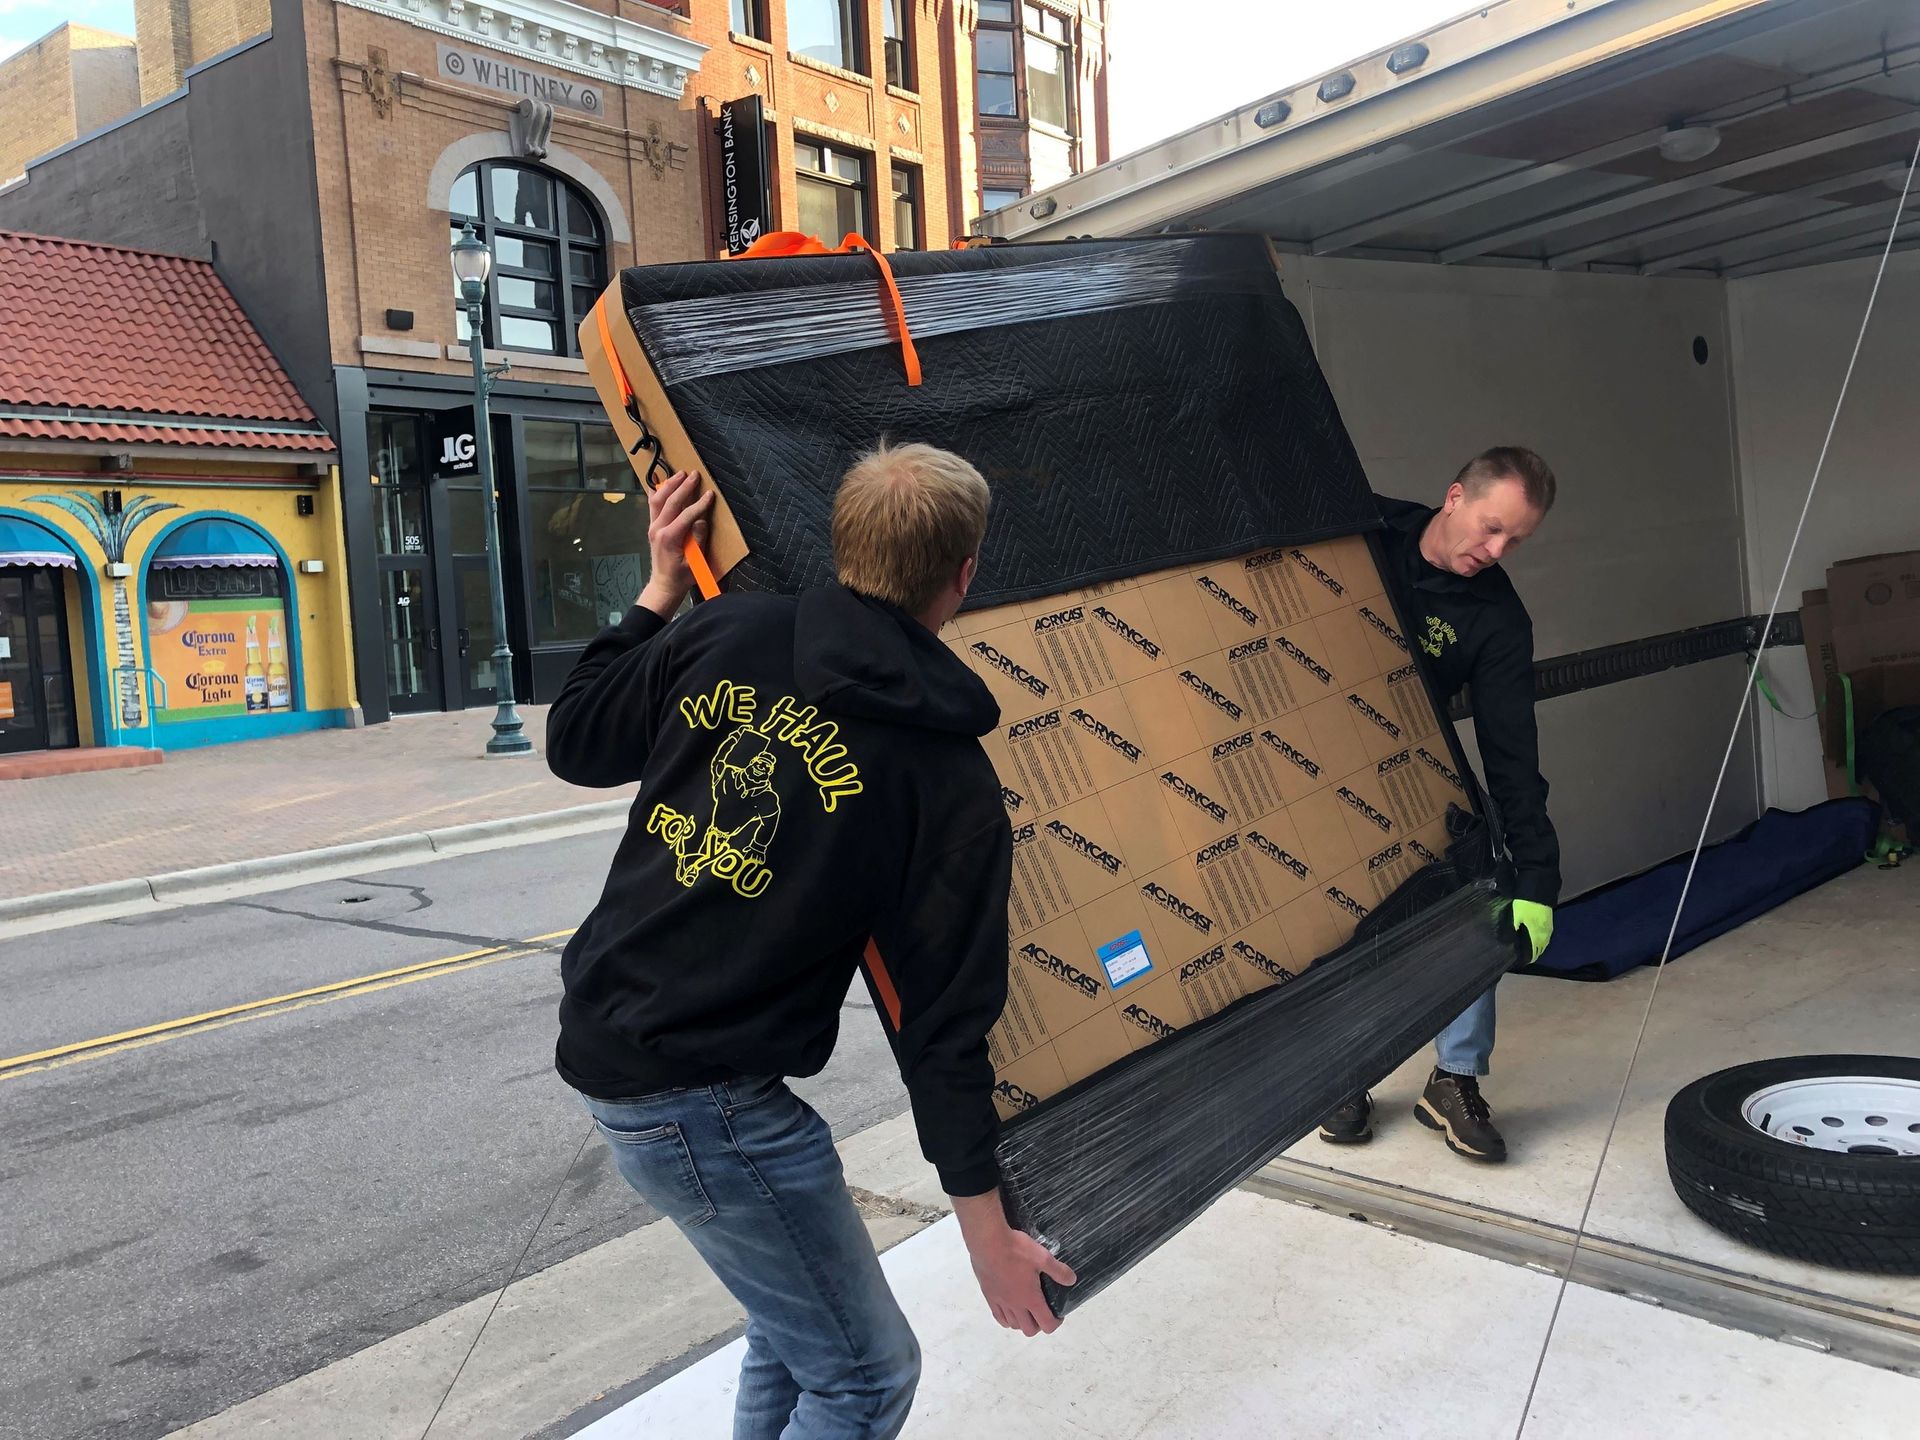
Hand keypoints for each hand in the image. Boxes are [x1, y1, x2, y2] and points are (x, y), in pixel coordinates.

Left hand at [637, 470, 714, 618]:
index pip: (686, 515)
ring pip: (658, 500)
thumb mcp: (694, 561)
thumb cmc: (681, 577)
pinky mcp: (653, 527)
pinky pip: (652, 505)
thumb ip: (697, 539)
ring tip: (680, 474)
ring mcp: (653, 527)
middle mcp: (658, 529)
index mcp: (669, 538)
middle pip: (671, 502)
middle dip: (684, 487)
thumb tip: (701, 520)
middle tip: (695, 475)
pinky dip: (656, 493)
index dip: (699, 504)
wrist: (664, 585)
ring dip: (669, 485)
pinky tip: (659, 483)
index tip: (710, 494)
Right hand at [951, 1190, 1075, 1335]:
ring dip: (1023, 1322)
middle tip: (1043, 1311)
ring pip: (1013, 1325)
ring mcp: (1000, 1302)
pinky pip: (998, 1317)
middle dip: (1039, 1325)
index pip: (1046, 1325)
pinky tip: (1009, 1309)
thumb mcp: (1042, 1257)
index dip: (1056, 1323)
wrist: (987, 1242)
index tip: (1059, 1314)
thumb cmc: (1016, 1250)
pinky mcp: (989, 1296)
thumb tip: (1072, 1280)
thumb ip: (1058, 1270)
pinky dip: (1007, 1319)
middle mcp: (1015, 1305)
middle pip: (1029, 1330)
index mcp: (1030, 1298)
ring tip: (1027, 1309)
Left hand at [1511, 899, 1554, 961]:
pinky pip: (1546, 936)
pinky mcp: (1550, 922)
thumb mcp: (1516, 917)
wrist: (1537, 892)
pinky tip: (1536, 939)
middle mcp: (1544, 935)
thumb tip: (1511, 940)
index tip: (1524, 961)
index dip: (1529, 958)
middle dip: (1534, 954)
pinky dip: (1542, 940)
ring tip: (1531, 950)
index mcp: (1536, 935)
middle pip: (1540, 949)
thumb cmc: (1524, 906)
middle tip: (1526, 956)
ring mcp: (1549, 928)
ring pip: (1544, 943)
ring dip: (1539, 947)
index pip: (1534, 952)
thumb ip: (1514, 929)